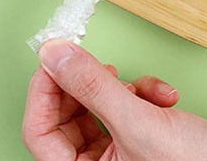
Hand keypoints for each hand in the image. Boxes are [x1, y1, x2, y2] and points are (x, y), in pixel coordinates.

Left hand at [22, 38, 206, 160]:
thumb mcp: (140, 123)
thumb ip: (94, 86)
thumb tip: (54, 55)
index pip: (39, 133)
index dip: (43, 91)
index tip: (54, 57)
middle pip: (69, 116)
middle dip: (88, 85)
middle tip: (100, 63)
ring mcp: (127, 153)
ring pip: (102, 106)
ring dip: (124, 87)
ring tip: (145, 89)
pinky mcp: (151, 137)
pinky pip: (131, 105)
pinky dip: (147, 93)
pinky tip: (166, 97)